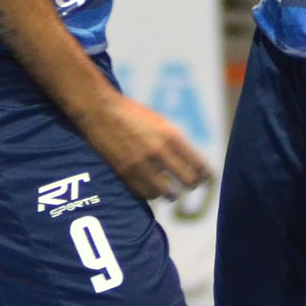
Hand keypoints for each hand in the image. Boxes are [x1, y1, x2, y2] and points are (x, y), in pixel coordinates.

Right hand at [78, 92, 211, 201]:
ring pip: (167, 193)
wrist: (101, 111)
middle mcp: (159, 151)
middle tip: (188, 185)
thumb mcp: (160, 122)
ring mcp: (142, 164)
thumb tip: (190, 162)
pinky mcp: (126, 173)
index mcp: (171, 135)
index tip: (204, 178)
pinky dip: (151, 193)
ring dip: (170, 193)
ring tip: (169, 191)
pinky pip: (146, 194)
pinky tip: (151, 188)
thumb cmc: (132, 113)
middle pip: (187, 182)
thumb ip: (174, 141)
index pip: (199, 165)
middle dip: (190, 185)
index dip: (205, 175)